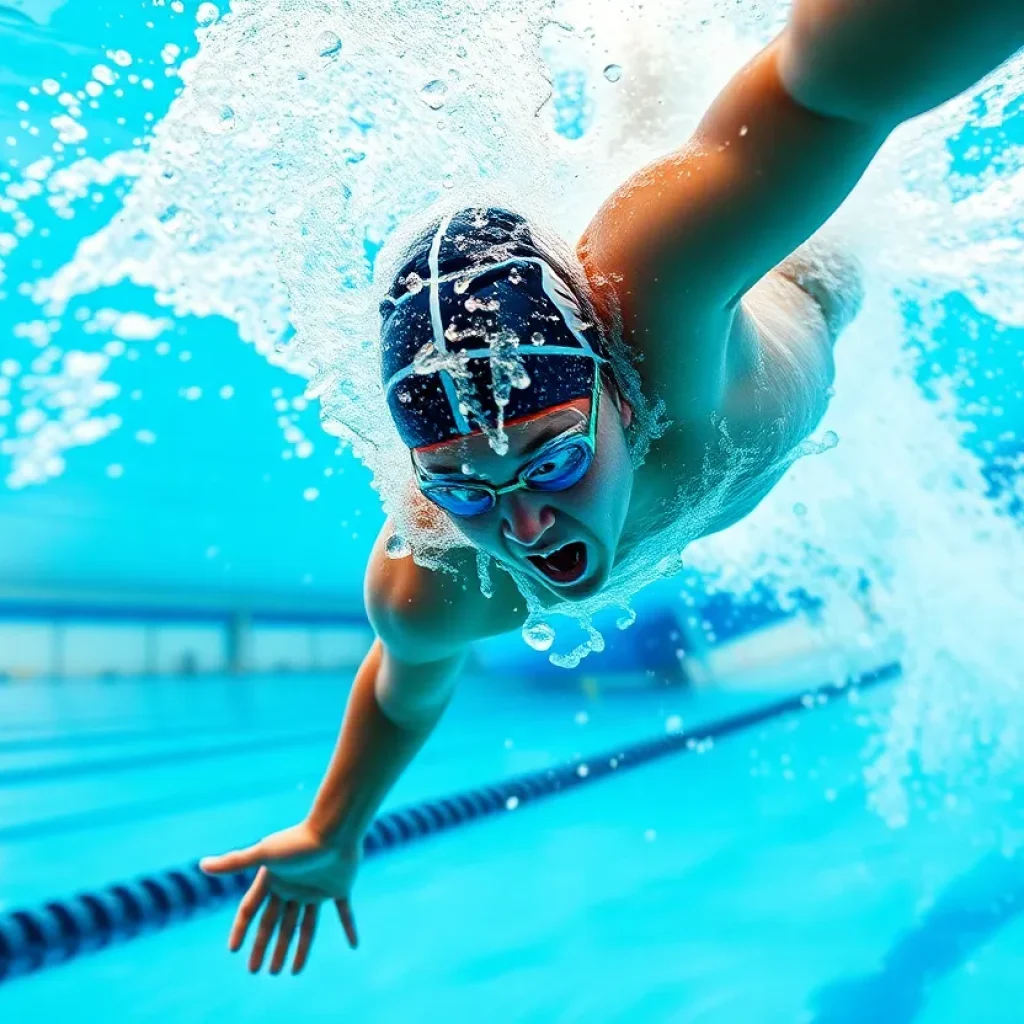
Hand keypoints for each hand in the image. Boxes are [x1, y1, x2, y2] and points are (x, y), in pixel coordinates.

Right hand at [200, 819, 361, 974]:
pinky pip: (345, 913)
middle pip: (276, 923)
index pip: (251, 909)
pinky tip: (354, 945)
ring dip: (299, 948)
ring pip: (305, 926)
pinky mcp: (339, 888)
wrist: (335, 830)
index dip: (242, 929)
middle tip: (259, 972)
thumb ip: (235, 862)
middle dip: (267, 947)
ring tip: (290, 973)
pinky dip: (349, 927)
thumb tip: (202, 865)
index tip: (233, 950)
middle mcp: (293, 886)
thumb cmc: (299, 840)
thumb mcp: (264, 854)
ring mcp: (317, 889)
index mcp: (274, 879)